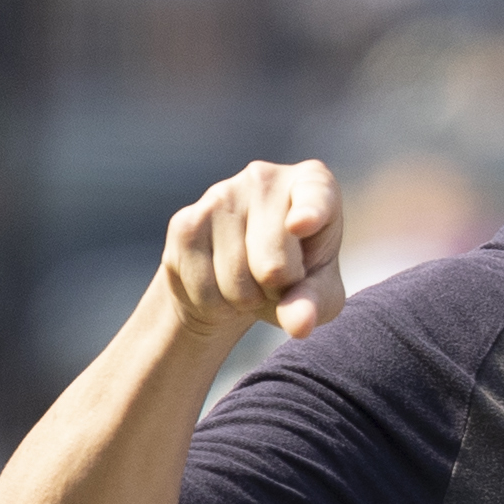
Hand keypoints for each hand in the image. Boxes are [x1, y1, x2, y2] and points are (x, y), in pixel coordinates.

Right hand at [158, 158, 345, 344]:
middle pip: (274, 264)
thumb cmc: (296, 277)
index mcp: (313, 183)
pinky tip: (223, 284)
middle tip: (279, 282)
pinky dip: (217, 305)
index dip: (311, 211)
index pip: (316, 195)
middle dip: (278, 292)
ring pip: (235, 281)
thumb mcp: (319, 293)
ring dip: (247, 300)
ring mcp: (220, 195)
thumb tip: (298, 324)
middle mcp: (264, 178)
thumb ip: (314, 304)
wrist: (239, 279)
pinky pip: (204, 288)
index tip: (302, 224)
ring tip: (252, 281)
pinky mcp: (184, 222)